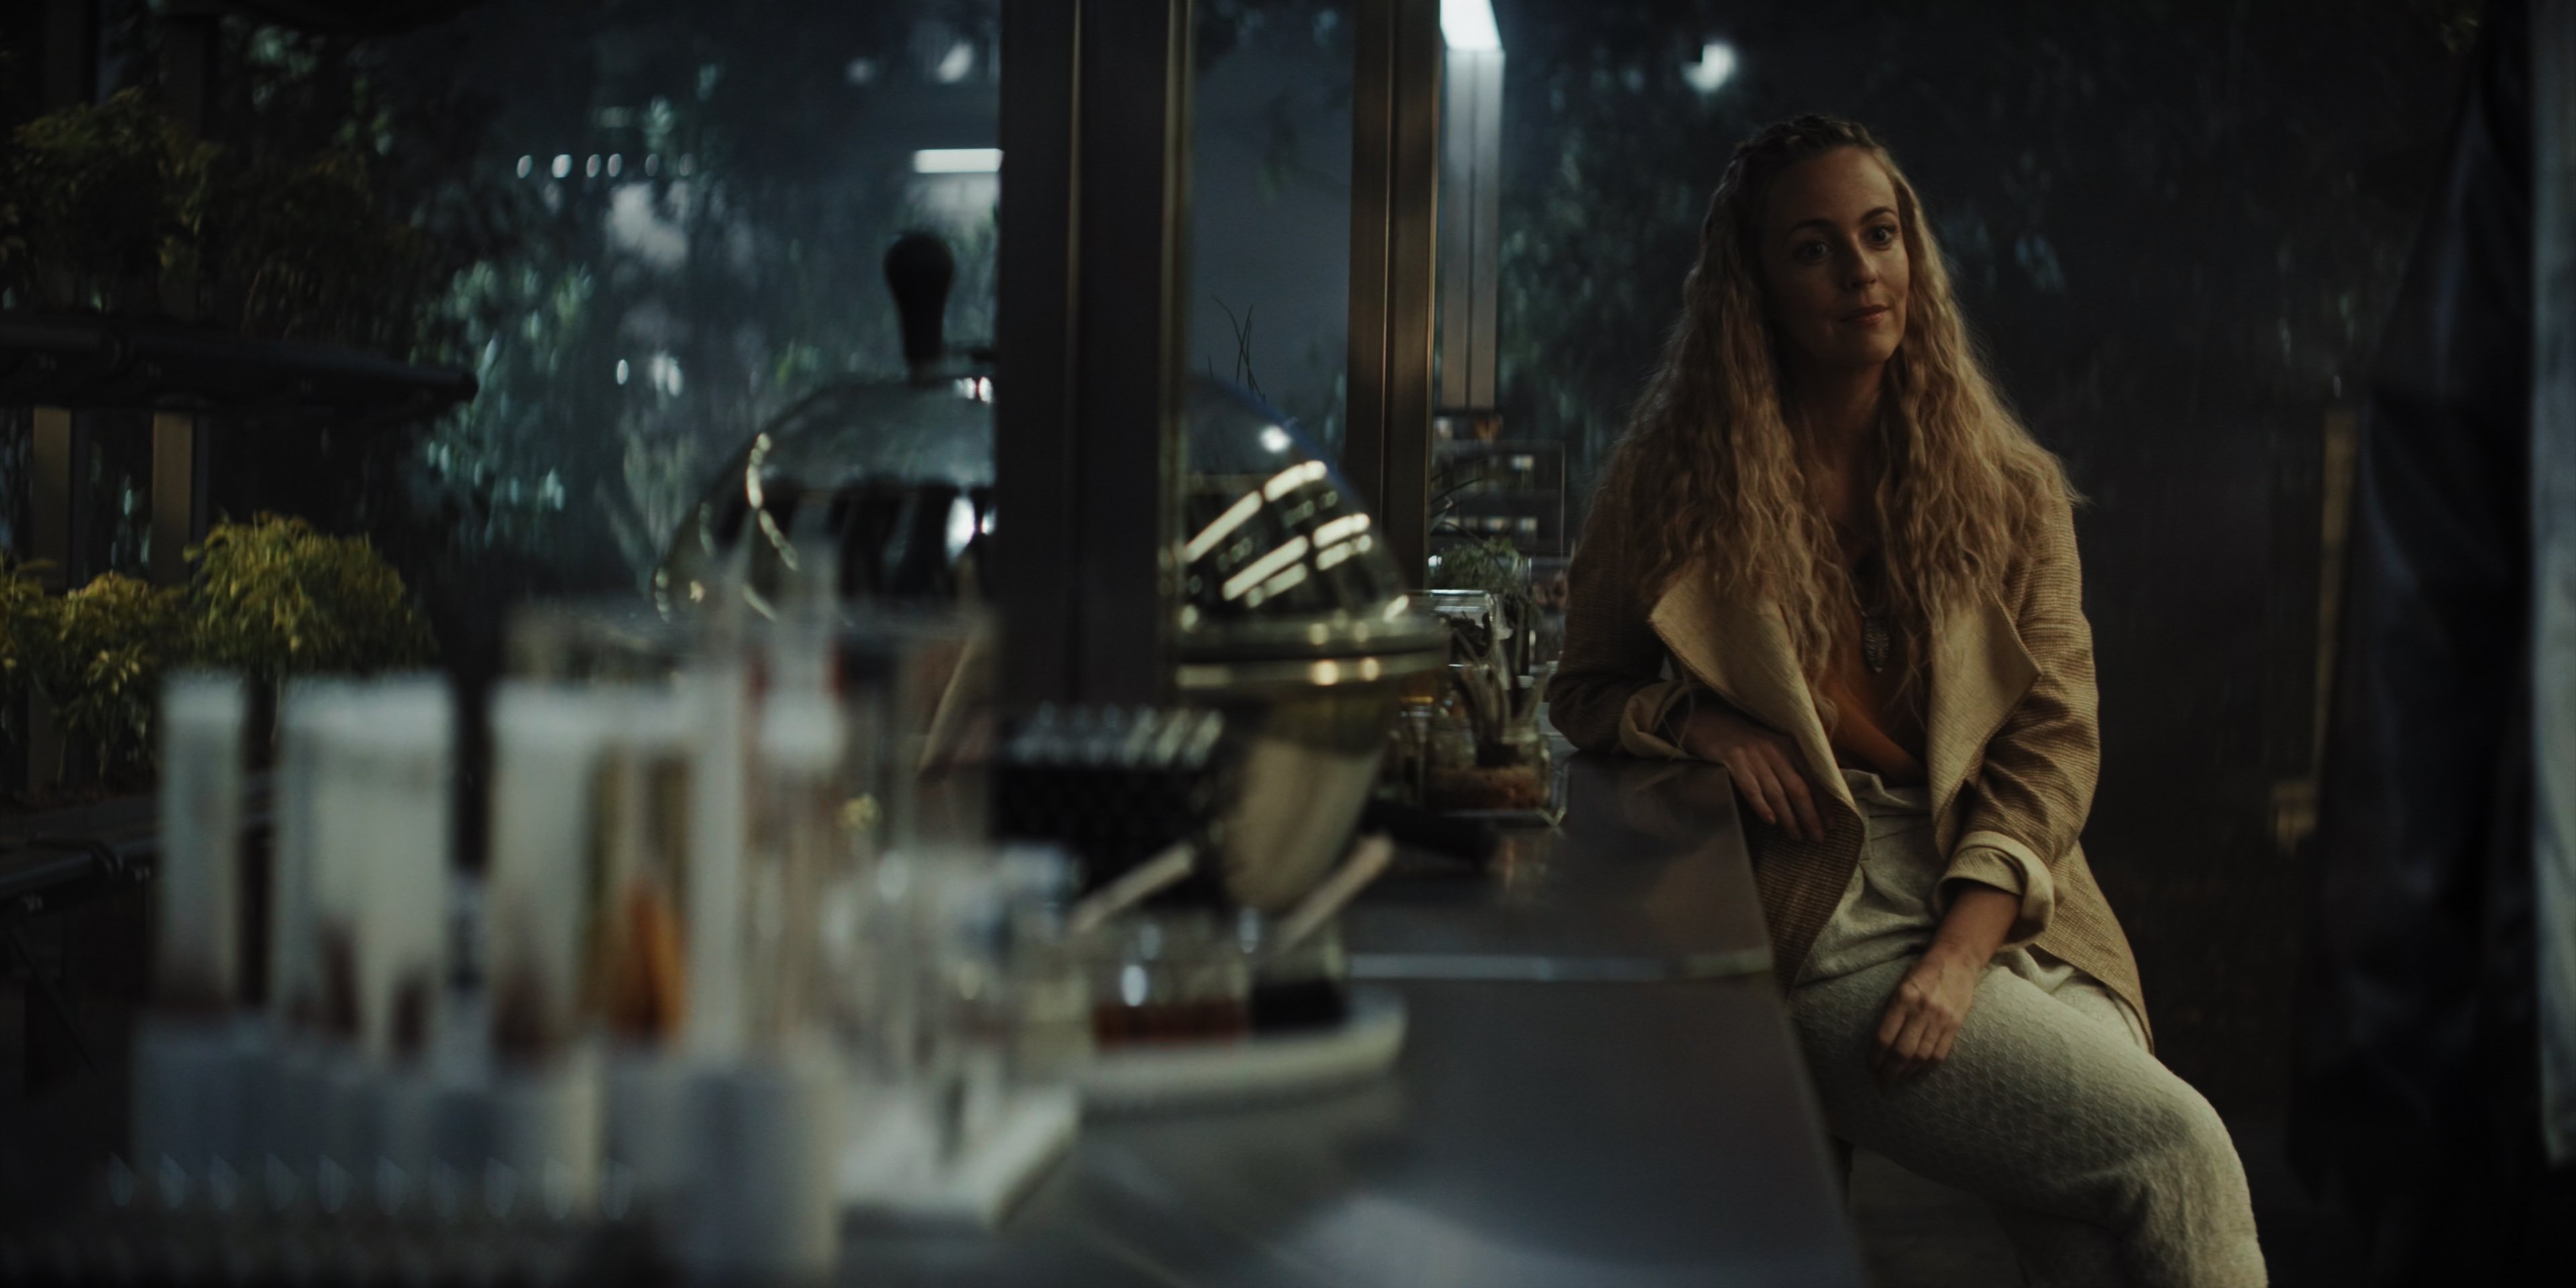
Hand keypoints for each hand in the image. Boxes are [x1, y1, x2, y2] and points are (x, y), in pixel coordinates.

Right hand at [1677, 704, 1824, 840]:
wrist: (1715, 725)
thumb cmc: (1750, 743)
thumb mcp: (1777, 746)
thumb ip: (1795, 765)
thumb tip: (1818, 795)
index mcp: (1790, 747)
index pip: (1813, 779)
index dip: (1824, 804)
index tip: (1832, 825)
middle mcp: (1775, 751)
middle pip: (1798, 788)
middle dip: (1810, 816)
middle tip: (1818, 838)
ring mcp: (1754, 756)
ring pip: (1776, 792)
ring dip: (1789, 817)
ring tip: (1796, 836)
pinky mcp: (1734, 761)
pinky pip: (1751, 788)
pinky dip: (1762, 805)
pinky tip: (1770, 821)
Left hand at [1871, 948, 1981, 1085]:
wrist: (1956, 960)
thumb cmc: (1922, 973)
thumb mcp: (1899, 986)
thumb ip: (1891, 1012)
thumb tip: (1879, 1043)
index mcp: (1903, 999)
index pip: (1885, 1037)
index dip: (1876, 1057)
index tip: (1870, 1067)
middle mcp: (1922, 1010)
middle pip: (1902, 1052)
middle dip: (1889, 1071)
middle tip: (1882, 1081)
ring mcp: (1941, 1019)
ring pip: (1921, 1056)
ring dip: (1907, 1072)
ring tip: (1897, 1078)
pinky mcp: (1955, 1025)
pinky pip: (1940, 1053)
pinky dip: (1926, 1067)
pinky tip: (1917, 1071)